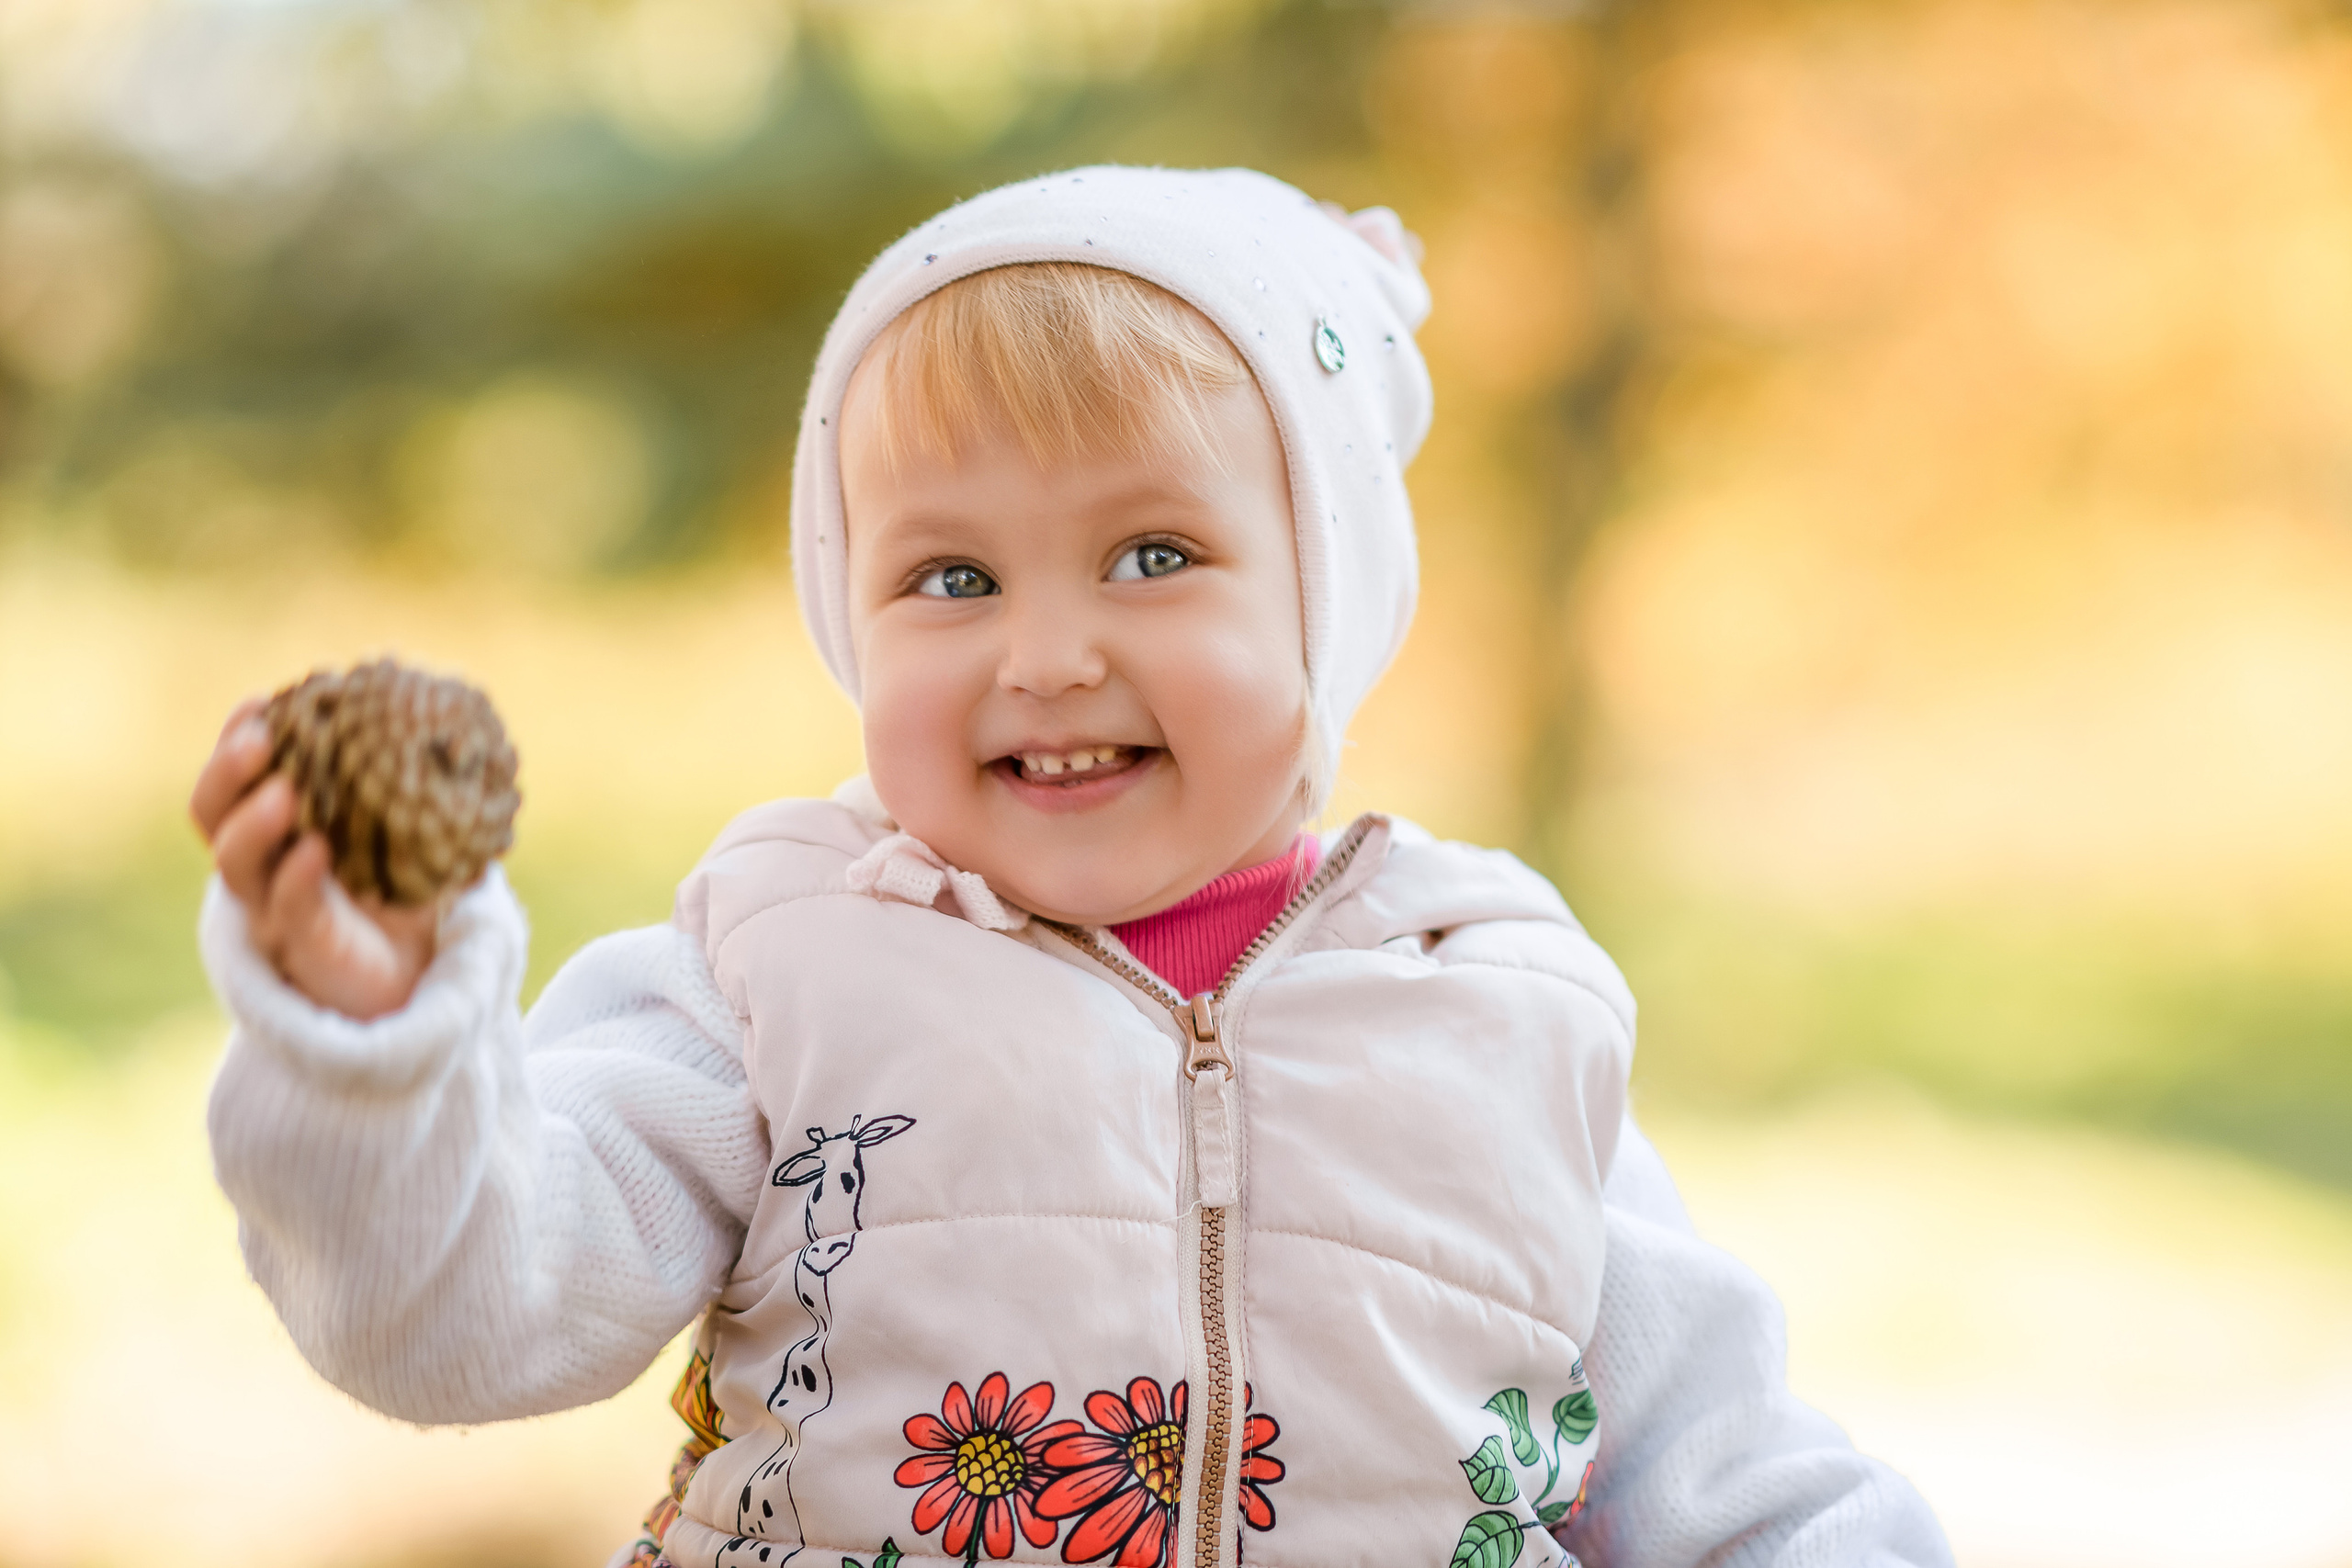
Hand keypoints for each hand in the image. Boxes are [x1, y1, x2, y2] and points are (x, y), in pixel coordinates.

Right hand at [192, 700, 438, 1020]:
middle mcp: (262, 864)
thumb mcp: (407, 820)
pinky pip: (288, 910)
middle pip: (213, 816)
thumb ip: (407, 769)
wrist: (423, 969)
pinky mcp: (305, 947)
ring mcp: (275, 907)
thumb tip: (429, 694)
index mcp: (276, 825)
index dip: (234, 740)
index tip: (260, 703)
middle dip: (227, 773)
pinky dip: (297, 879)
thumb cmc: (405, 884)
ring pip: (238, 865)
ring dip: (254, 824)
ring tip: (285, 793)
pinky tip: (315, 851)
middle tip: (259, 739)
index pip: (234, 778)